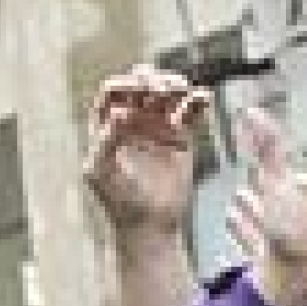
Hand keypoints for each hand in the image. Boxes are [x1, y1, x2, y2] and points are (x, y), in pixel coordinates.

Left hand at [82, 66, 206, 237]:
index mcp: (106, 124)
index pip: (113, 91)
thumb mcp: (102, 171)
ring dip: (176, 85)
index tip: (141, 90)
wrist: (149, 224)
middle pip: (142, 87)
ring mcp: (156, 126)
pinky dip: (197, 102)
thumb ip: (106, 141)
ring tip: (185, 91)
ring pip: (167, 95)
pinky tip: (203, 98)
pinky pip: (189, 112)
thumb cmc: (119, 200)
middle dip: (153, 81)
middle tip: (166, 90)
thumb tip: (118, 111)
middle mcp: (131, 119)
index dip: (126, 85)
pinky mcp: (181, 136)